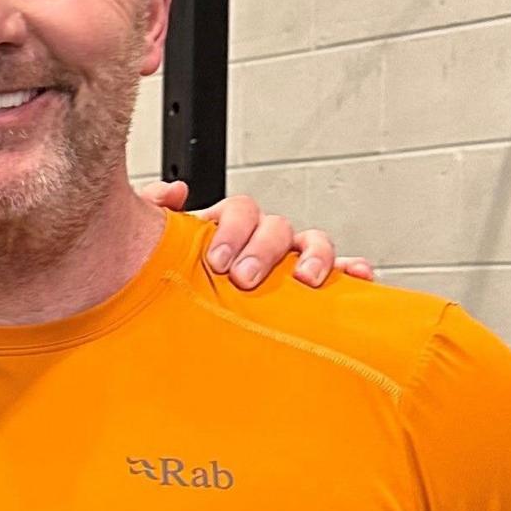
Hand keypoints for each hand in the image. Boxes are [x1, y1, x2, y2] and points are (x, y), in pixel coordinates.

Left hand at [135, 180, 375, 289]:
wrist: (174, 318)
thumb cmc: (174, 280)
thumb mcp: (152, 244)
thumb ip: (152, 208)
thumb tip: (175, 192)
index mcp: (228, 228)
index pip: (240, 211)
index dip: (231, 230)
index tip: (217, 261)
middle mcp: (261, 240)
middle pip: (276, 227)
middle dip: (263, 250)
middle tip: (244, 278)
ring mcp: (289, 261)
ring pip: (311, 244)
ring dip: (312, 257)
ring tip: (303, 279)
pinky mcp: (313, 288)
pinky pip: (341, 273)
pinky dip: (353, 271)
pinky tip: (359, 277)